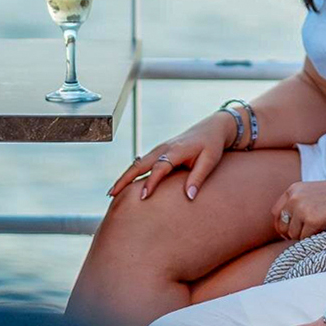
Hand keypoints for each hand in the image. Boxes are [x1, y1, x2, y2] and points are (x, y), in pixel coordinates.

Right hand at [106, 112, 231, 200]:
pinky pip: (142, 163)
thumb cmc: (212, 146)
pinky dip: (131, 173)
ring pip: (138, 164)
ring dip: (125, 177)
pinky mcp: (160, 152)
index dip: (151, 182)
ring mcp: (160, 149)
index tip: (143, 197)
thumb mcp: (210, 161)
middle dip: (125, 179)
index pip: (160, 167)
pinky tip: (124, 185)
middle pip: (140, 164)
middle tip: (112, 194)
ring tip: (112, 193)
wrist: (213, 128)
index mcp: (177, 150)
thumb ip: (199, 177)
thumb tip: (189, 197)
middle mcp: (164, 148)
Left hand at [268, 176, 325, 239]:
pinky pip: (306, 239)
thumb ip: (297, 204)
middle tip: (306, 234)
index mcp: (293, 190)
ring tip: (320, 228)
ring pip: (293, 235)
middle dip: (291, 233)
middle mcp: (294, 198)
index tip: (291, 231)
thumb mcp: (311, 193)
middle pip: (282, 226)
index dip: (282, 225)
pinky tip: (325, 228)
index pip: (276, 213)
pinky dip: (314, 238)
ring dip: (304, 236)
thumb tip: (284, 229)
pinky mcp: (313, 220)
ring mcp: (302, 209)